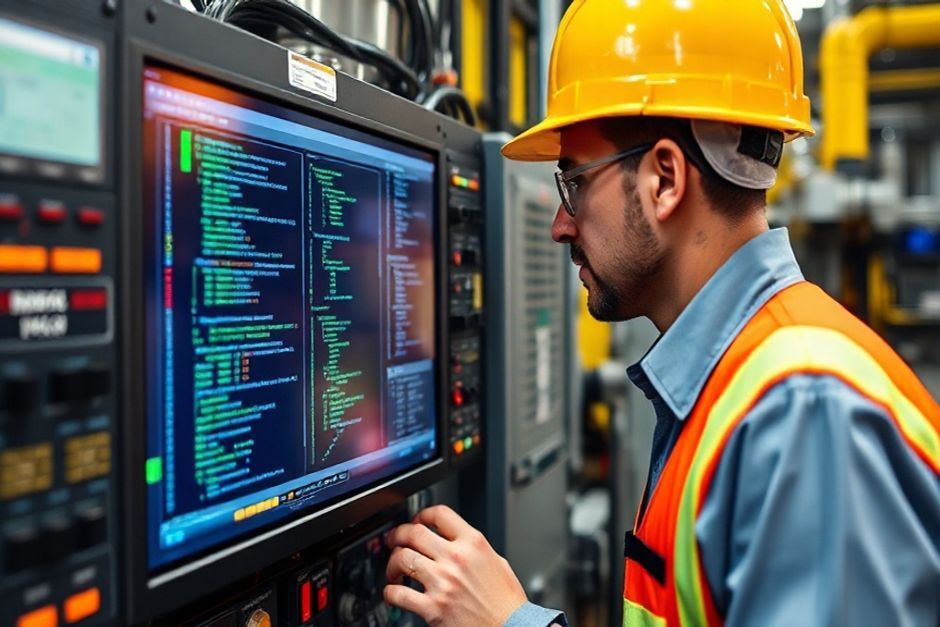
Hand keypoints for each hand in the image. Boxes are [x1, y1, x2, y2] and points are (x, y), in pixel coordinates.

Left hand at [384, 505, 526, 625]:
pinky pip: (398, 593)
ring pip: (402, 558)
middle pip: (414, 532)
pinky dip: (390, 592)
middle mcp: (456, 559)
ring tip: (394, 570)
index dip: (421, 515)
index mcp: (474, 544)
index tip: (415, 521)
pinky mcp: (433, 607)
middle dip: (398, 534)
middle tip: (394, 540)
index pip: (439, 515)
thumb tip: (458, 543)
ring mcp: (443, 582)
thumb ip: (475, 549)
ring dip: (392, 563)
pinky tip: (393, 592)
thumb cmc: (506, 602)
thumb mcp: (497, 563)